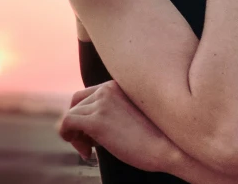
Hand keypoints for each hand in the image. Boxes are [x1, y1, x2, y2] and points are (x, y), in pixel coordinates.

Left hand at [56, 80, 177, 172]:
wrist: (171, 149)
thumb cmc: (156, 139)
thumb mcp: (133, 116)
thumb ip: (114, 112)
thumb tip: (88, 128)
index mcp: (118, 85)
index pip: (88, 94)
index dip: (85, 114)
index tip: (94, 136)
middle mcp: (107, 88)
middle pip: (76, 102)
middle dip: (77, 124)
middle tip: (89, 145)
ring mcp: (102, 103)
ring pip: (70, 114)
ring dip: (75, 135)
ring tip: (89, 151)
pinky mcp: (96, 120)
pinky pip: (66, 123)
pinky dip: (67, 136)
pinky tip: (85, 151)